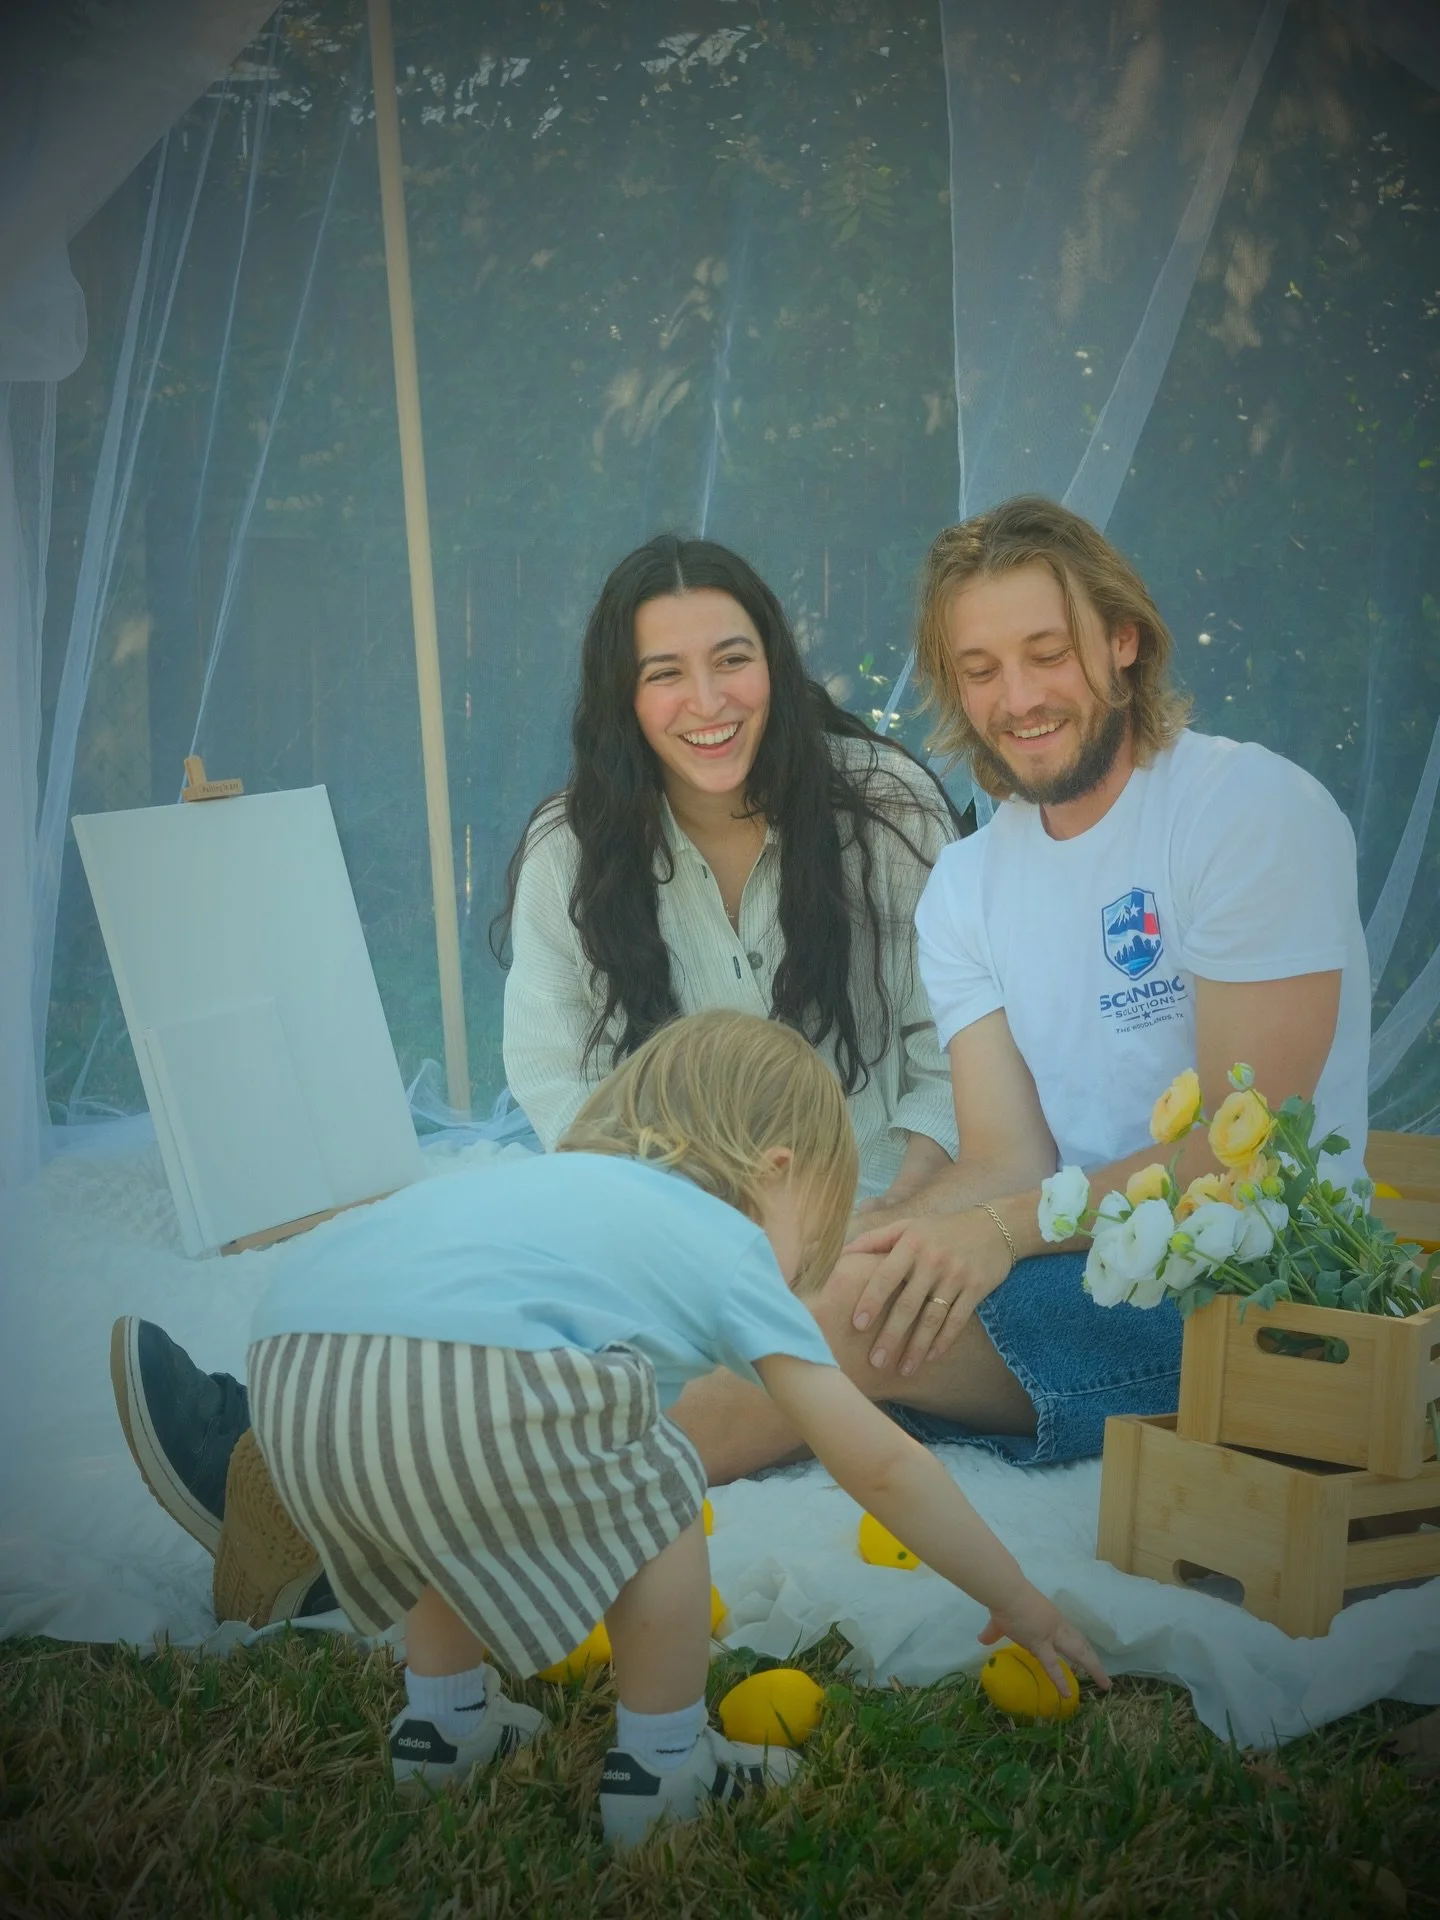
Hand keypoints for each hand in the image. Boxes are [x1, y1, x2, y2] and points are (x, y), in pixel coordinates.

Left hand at [843, 1209, 1013, 1375]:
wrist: (996, 1226)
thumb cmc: (941, 1229)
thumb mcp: (909, 1226)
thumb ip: (875, 1239)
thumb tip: (840, 1254)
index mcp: (912, 1243)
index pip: (886, 1276)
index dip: (871, 1300)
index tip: (857, 1325)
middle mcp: (933, 1260)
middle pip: (908, 1304)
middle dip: (890, 1336)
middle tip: (875, 1361)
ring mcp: (956, 1275)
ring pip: (932, 1318)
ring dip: (917, 1347)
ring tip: (902, 1370)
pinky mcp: (976, 1289)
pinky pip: (957, 1320)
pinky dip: (943, 1341)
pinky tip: (930, 1358)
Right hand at [979, 1582, 1110, 1699]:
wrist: (1005, 1591)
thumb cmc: (1006, 1598)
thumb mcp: (1002, 1618)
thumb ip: (993, 1631)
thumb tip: (982, 1639)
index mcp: (1051, 1619)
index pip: (1070, 1635)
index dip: (1079, 1647)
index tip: (1088, 1658)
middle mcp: (1056, 1627)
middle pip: (1080, 1644)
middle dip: (1093, 1660)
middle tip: (1104, 1677)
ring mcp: (1051, 1635)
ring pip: (1078, 1653)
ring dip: (1093, 1668)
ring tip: (1105, 1684)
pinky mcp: (1040, 1643)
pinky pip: (1052, 1665)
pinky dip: (1060, 1680)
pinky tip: (1067, 1694)